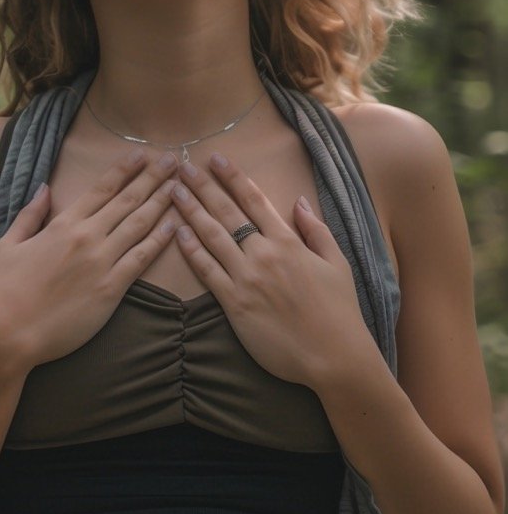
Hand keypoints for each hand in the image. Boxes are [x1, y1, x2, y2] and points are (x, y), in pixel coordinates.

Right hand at [0, 148, 178, 373]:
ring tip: (180, 185)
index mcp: (63, 224)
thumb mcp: (8, 245)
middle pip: (127, 200)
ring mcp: (102, 262)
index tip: (142, 153)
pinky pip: (142, 258)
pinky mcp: (112, 289)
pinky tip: (175, 226)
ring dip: (162, 202)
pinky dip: (160, 240)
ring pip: (140, 224)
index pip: (101, 189)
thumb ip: (30, 215)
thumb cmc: (5, 291)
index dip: (124, 169)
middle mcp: (87, 237)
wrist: (10, 333)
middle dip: (153, 177)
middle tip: (173, 159)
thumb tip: (45, 188)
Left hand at [169, 154, 372, 389]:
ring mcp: (247, 278)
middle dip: (203, 186)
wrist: (333, 355)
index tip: (215, 158)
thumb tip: (298, 201)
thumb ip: (315, 230)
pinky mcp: (235, 304)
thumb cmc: (339, 310)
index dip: (232, 176)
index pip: (254, 199)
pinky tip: (178, 233)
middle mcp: (264, 254)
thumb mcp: (337, 262)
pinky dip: (192, 250)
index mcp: (288, 241)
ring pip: (212, 236)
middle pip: (227, 212)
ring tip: (173, 191)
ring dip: (191, 211)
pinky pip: (207, 271)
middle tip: (182, 166)